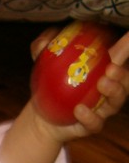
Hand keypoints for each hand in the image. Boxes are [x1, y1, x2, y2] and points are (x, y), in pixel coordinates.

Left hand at [30, 26, 128, 140]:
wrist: (42, 115)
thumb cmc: (50, 85)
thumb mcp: (43, 64)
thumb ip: (44, 48)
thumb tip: (47, 37)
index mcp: (102, 70)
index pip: (120, 56)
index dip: (127, 46)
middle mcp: (107, 89)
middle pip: (124, 81)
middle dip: (122, 74)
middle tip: (111, 68)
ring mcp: (102, 109)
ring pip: (115, 102)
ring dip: (113, 92)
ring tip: (101, 84)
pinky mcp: (92, 125)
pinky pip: (95, 123)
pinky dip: (90, 117)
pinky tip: (79, 109)